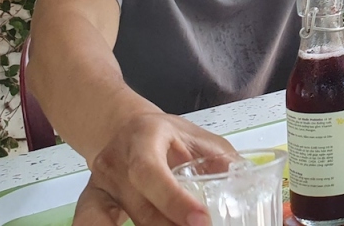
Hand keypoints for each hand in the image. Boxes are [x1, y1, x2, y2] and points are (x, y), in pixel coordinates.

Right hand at [74, 112, 234, 224]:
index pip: (151, 173)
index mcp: (143, 138)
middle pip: (138, 207)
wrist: (124, 128)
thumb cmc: (167, 135)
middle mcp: (115, 162)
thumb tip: (253, 183)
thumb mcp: (198, 138)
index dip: (174, 200)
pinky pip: (90, 224)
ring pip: (109, 221)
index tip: (201, 220)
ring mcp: (98, 184)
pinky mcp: (91, 202)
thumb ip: (224, 161)